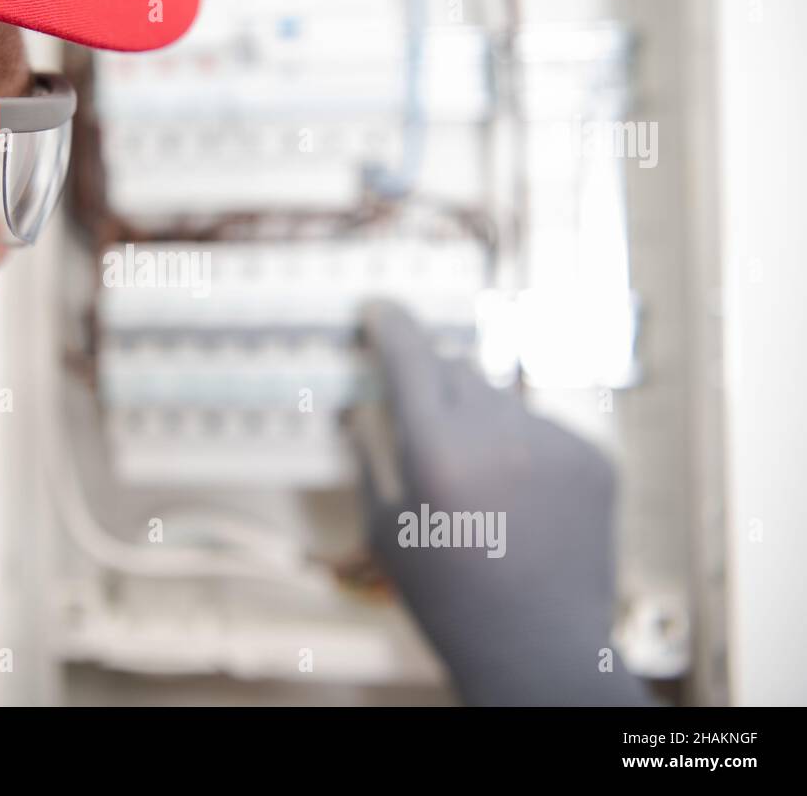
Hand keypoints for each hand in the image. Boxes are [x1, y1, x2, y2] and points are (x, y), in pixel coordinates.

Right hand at [347, 302, 652, 704]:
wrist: (539, 650)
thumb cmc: (447, 598)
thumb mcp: (385, 531)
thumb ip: (372, 457)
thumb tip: (362, 410)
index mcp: (439, 452)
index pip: (411, 358)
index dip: (391, 326)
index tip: (379, 308)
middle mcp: (501, 435)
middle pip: (456, 370)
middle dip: (431, 383)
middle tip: (421, 425)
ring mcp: (555, 443)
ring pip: (500, 400)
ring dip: (477, 420)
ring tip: (477, 488)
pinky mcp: (594, 458)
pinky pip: (541, 428)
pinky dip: (520, 447)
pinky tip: (519, 501)